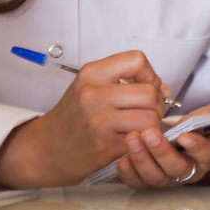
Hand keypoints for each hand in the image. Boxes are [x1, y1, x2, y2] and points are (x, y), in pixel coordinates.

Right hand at [0, 51, 169, 188]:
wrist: (47, 148)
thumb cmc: (74, 116)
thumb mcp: (90, 85)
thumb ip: (124, 79)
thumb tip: (163, 88)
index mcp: (92, 74)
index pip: (137, 61)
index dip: (151, 75)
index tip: (148, 87)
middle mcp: (93, 95)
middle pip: (149, 93)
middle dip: (158, 104)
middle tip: (148, 112)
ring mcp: (99, 121)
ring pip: (151, 118)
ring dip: (153, 124)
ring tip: (141, 126)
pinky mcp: (105, 146)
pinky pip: (142, 139)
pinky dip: (143, 141)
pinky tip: (132, 140)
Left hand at [113, 90, 209, 189]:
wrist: (181, 145)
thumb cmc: (199, 130)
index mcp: (209, 155)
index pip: (205, 155)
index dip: (196, 146)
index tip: (184, 135)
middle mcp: (190, 171)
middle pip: (177, 169)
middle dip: (161, 152)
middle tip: (148, 132)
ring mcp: (168, 179)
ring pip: (156, 178)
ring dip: (142, 159)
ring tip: (133, 138)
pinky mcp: (149, 183)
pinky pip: (138, 185)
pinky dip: (129, 174)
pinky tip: (122, 158)